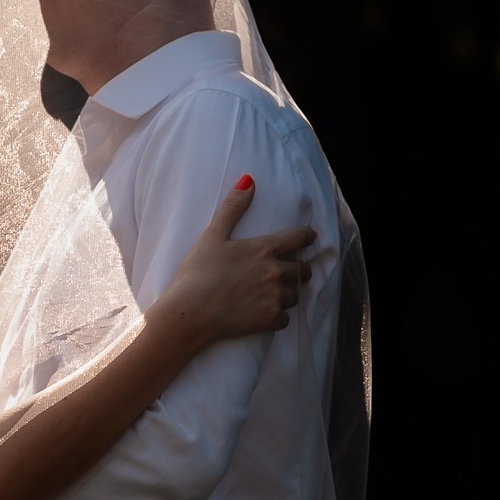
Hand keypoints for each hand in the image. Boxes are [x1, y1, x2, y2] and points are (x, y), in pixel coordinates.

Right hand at [163, 175, 315, 338]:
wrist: (190, 312)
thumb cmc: (197, 273)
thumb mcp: (212, 235)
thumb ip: (233, 208)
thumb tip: (249, 180)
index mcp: (264, 248)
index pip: (299, 238)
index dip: (307, 237)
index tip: (310, 238)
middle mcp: (275, 272)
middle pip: (303, 269)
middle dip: (300, 268)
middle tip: (293, 270)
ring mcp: (274, 297)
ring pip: (295, 295)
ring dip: (289, 293)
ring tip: (276, 294)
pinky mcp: (269, 319)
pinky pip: (285, 318)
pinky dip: (278, 316)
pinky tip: (266, 314)